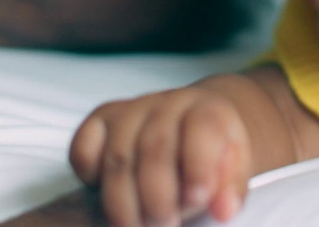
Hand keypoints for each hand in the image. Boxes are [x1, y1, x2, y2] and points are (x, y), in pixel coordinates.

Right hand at [69, 87, 252, 226]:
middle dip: (158, 196)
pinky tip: (106, 194)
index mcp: (208, 110)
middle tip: (165, 225)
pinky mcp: (101, 120)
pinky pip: (83, 147)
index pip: (203, 128)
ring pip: (118, 155)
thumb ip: (231, 190)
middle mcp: (167, 103)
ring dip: (124, 201)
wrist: (195, 125)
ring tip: (139, 225)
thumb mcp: (235, 171)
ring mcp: (131, 109)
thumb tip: (224, 210)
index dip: (199, 165)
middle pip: (155, 146)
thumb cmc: (214, 155)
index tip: (197, 198)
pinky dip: (89, 176)